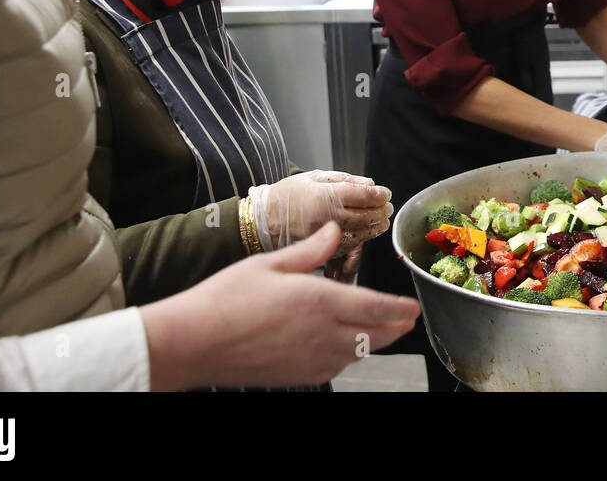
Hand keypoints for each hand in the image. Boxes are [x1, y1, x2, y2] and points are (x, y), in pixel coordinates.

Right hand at [143, 222, 419, 389]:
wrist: (193, 342)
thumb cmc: (225, 299)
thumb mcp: (270, 264)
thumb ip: (310, 250)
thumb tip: (333, 230)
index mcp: (318, 301)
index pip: (375, 307)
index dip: (399, 308)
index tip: (413, 306)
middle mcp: (321, 334)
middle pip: (375, 335)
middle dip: (396, 326)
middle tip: (407, 318)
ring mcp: (310, 359)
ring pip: (358, 353)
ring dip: (374, 341)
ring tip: (383, 330)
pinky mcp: (298, 376)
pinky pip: (335, 367)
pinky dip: (348, 356)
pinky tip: (343, 347)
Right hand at [258, 170, 392, 255]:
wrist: (263, 220)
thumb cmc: (286, 196)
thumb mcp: (313, 177)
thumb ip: (342, 180)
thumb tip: (367, 184)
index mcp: (326, 196)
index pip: (364, 195)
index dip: (380, 194)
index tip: (385, 193)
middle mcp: (329, 217)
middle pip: (367, 215)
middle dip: (381, 211)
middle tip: (388, 207)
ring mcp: (326, 236)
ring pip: (361, 232)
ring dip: (376, 226)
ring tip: (383, 220)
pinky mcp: (322, 251)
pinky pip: (349, 246)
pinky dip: (362, 239)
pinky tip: (367, 233)